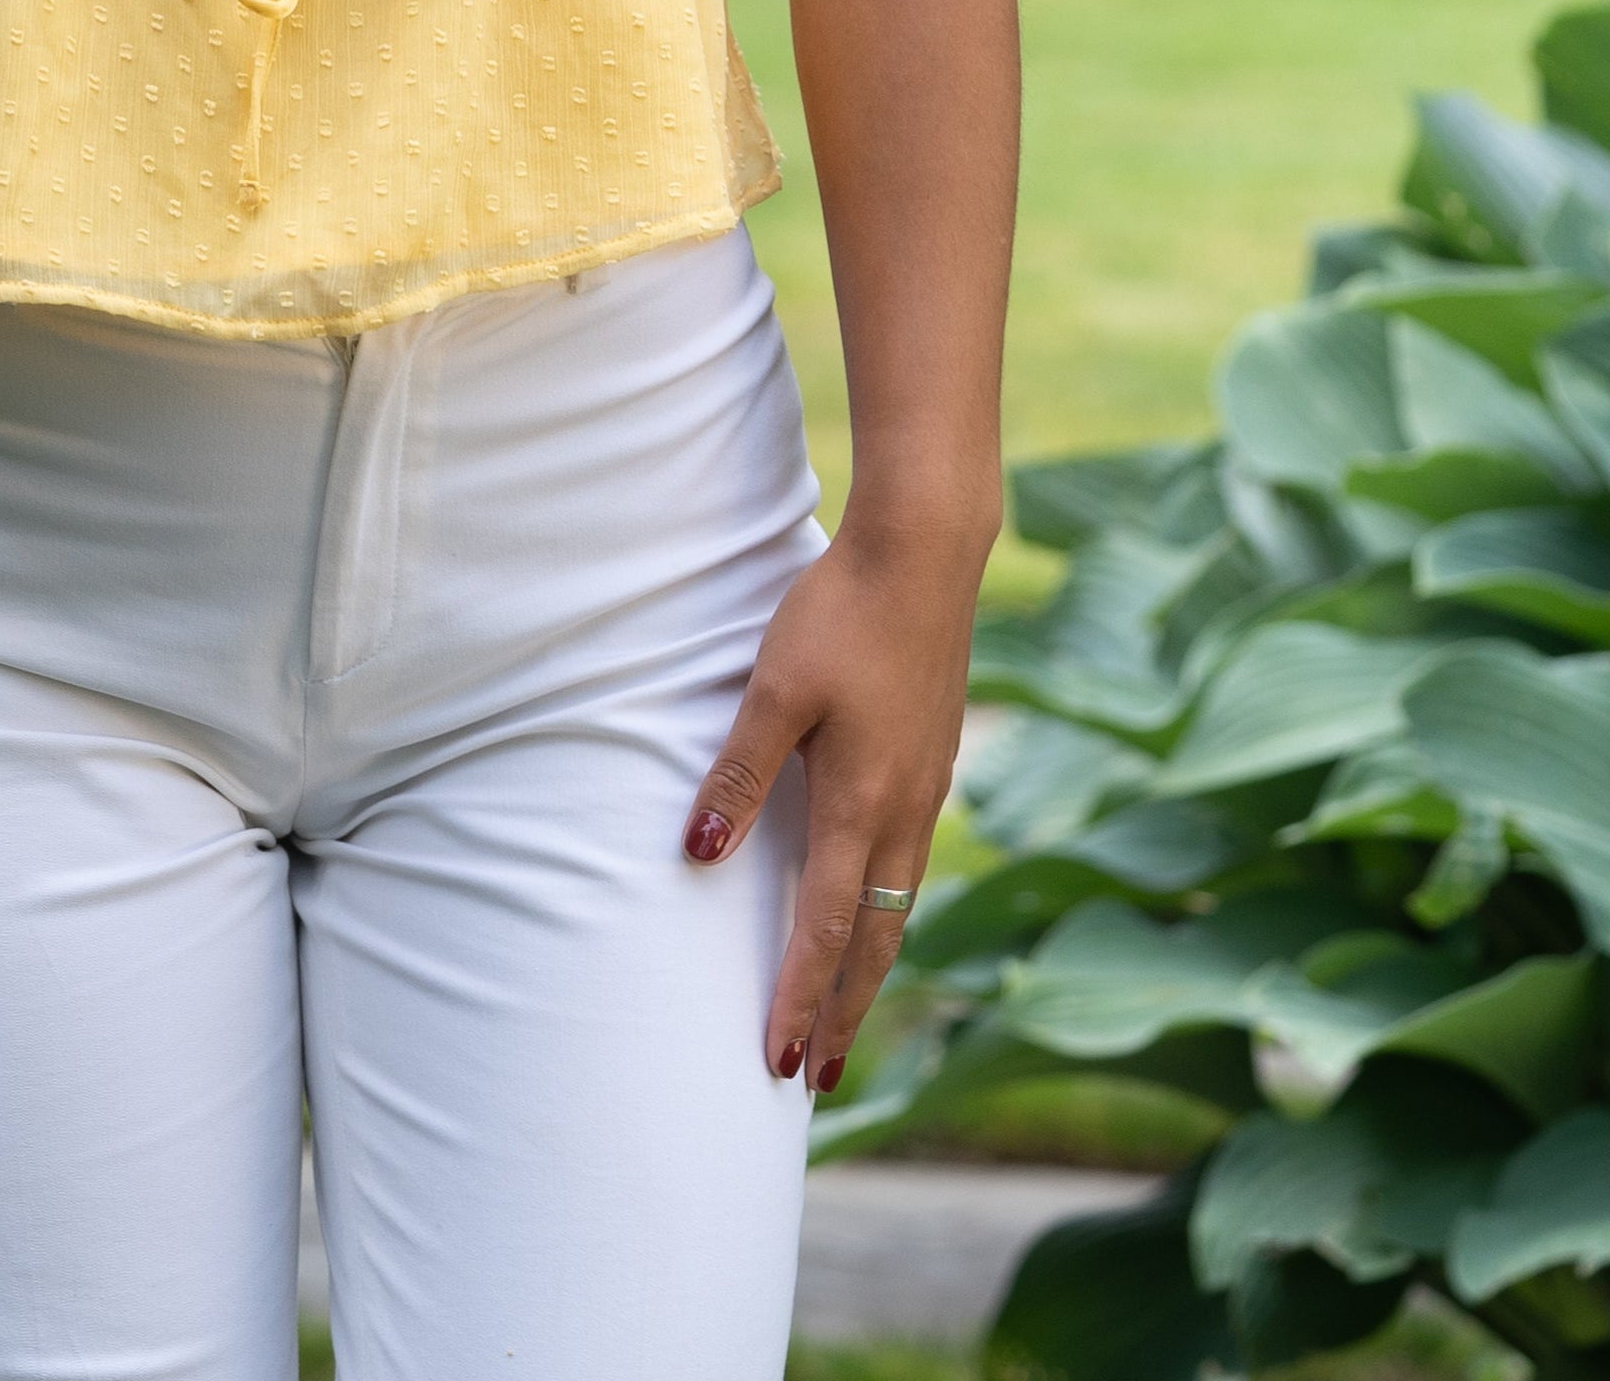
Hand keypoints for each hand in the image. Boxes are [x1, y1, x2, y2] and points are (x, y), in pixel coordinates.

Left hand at [680, 515, 982, 1091]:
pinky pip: (908, 864)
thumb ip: (736, 775)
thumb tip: (695, 857)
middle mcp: (905, 811)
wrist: (926, 553)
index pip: (825, 927)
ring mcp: (929, 788)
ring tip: (843, 1018)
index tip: (778, 1062)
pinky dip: (887, 914)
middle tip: (814, 1079)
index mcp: (861, 803)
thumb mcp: (776, 690)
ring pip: (898, 905)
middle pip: (874, 940)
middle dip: (842, 1012)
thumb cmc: (841, 614)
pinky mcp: (935, 760)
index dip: (800, 997)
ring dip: (868, 970)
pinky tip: (873, 911)